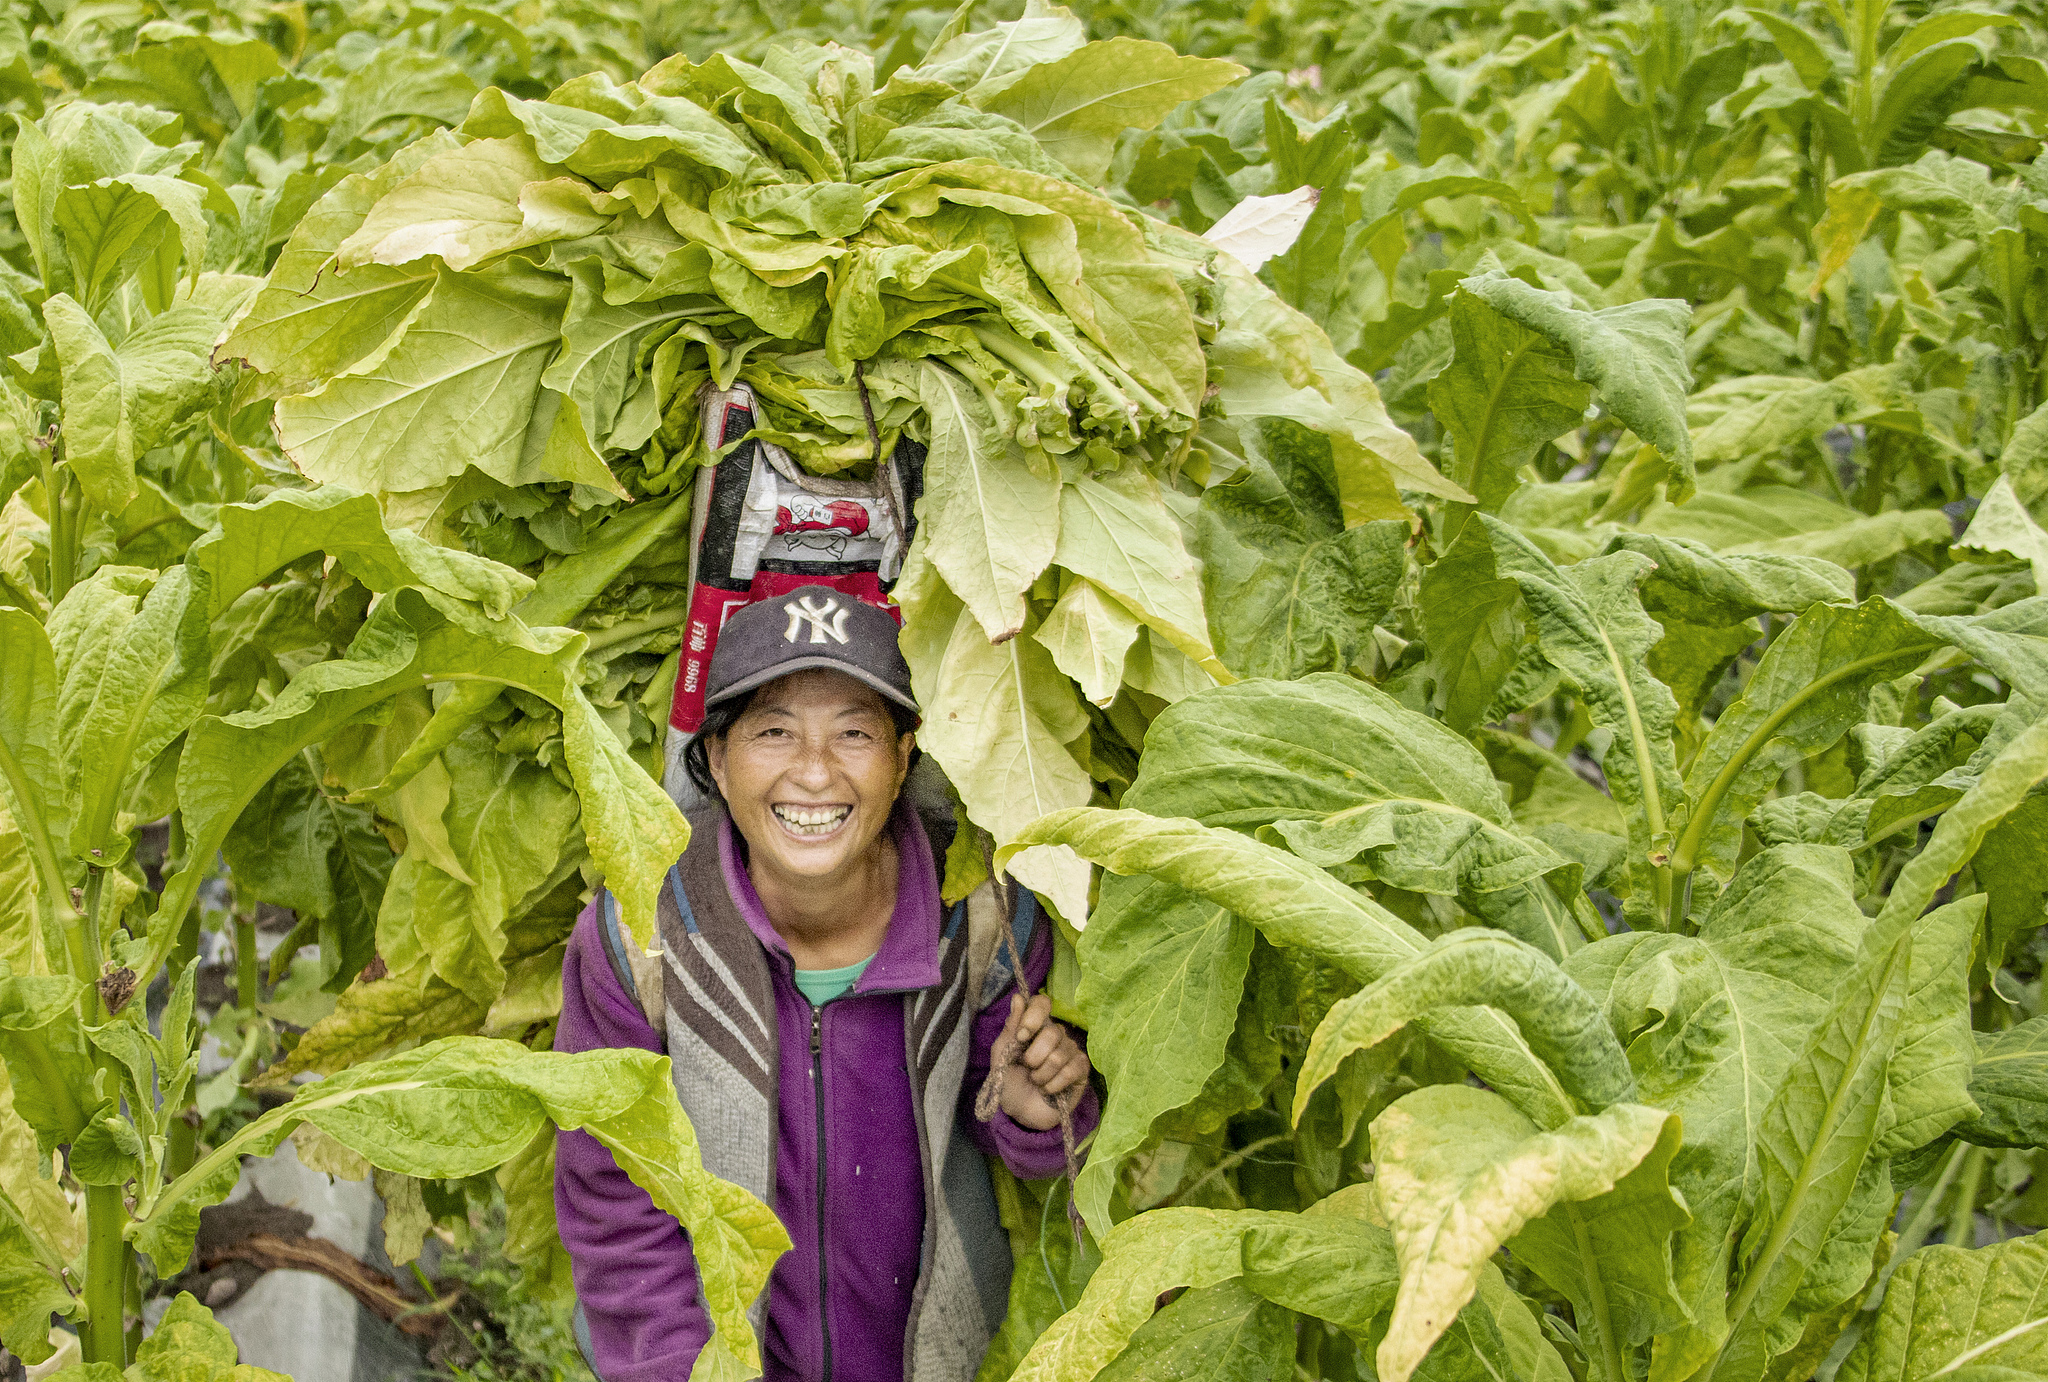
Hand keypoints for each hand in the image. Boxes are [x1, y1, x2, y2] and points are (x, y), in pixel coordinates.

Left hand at [995, 993, 1090, 1131]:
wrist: (1020, 1112)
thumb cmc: (1010, 1081)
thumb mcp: (1002, 1054)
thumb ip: (1011, 1027)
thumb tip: (1018, 997)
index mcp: (1035, 1026)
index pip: (1042, 1003)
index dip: (1033, 1017)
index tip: (1021, 1037)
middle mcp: (1056, 1034)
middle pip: (1052, 1032)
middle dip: (1033, 1057)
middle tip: (1027, 1069)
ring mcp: (1070, 1050)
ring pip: (1059, 1055)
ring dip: (1041, 1075)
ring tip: (1036, 1082)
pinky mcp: (1081, 1069)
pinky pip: (1071, 1071)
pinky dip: (1053, 1085)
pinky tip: (1049, 1090)